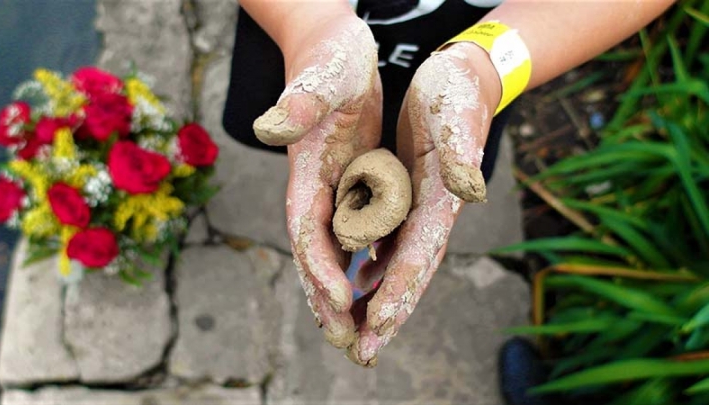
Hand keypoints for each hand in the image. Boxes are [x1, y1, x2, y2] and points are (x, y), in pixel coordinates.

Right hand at [253, 11, 381, 347]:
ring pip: (333, 251)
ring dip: (340, 291)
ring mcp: (330, 189)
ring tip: (354, 332)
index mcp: (306, 169)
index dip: (319, 265)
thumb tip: (268, 128)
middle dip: (326, 297)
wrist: (330, 50)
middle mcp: (314, 187)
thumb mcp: (322, 76)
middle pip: (315, 251)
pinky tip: (372, 287)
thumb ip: (298, 104)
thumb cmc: (328, 57)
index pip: (306, 226)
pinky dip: (358, 265)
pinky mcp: (348, 184)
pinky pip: (352, 234)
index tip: (339, 300)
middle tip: (344, 341)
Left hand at [347, 42, 501, 365]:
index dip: (400, 288)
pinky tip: (364, 282)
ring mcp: (421, 207)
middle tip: (366, 353)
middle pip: (409, 272)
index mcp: (441, 199)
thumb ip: (463, 154)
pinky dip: (379, 266)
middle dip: (389, 313)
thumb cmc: (458, 93)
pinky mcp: (409, 196)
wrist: (464, 80)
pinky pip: (392, 241)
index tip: (379, 323)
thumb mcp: (456, 115)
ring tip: (361, 333)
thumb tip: (472, 192)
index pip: (419, 252)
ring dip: (382, 299)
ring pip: (399, 264)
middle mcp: (433, 212)